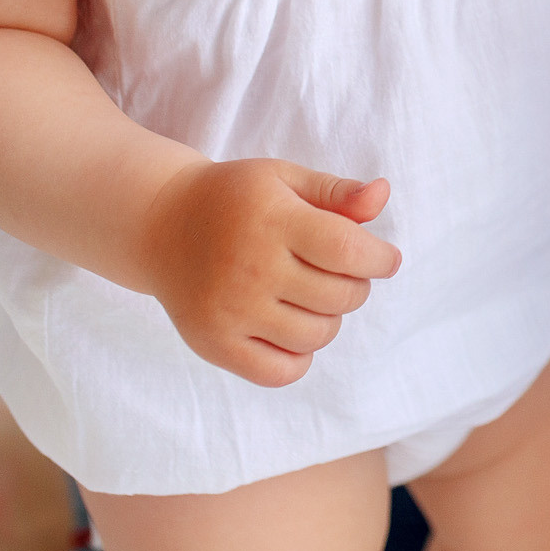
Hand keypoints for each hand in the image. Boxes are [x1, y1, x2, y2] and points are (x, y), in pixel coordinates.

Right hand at [140, 160, 404, 386]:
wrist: (162, 225)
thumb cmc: (237, 200)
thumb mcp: (285, 178)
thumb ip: (337, 192)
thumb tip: (383, 194)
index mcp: (272, 220)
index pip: (347, 250)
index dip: (380, 259)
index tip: (387, 259)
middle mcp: (250, 268)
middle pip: (340, 296)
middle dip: (357, 285)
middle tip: (339, 271)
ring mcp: (230, 311)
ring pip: (317, 335)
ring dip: (330, 318)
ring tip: (312, 295)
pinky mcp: (214, 344)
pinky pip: (281, 372)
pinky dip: (300, 357)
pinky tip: (292, 328)